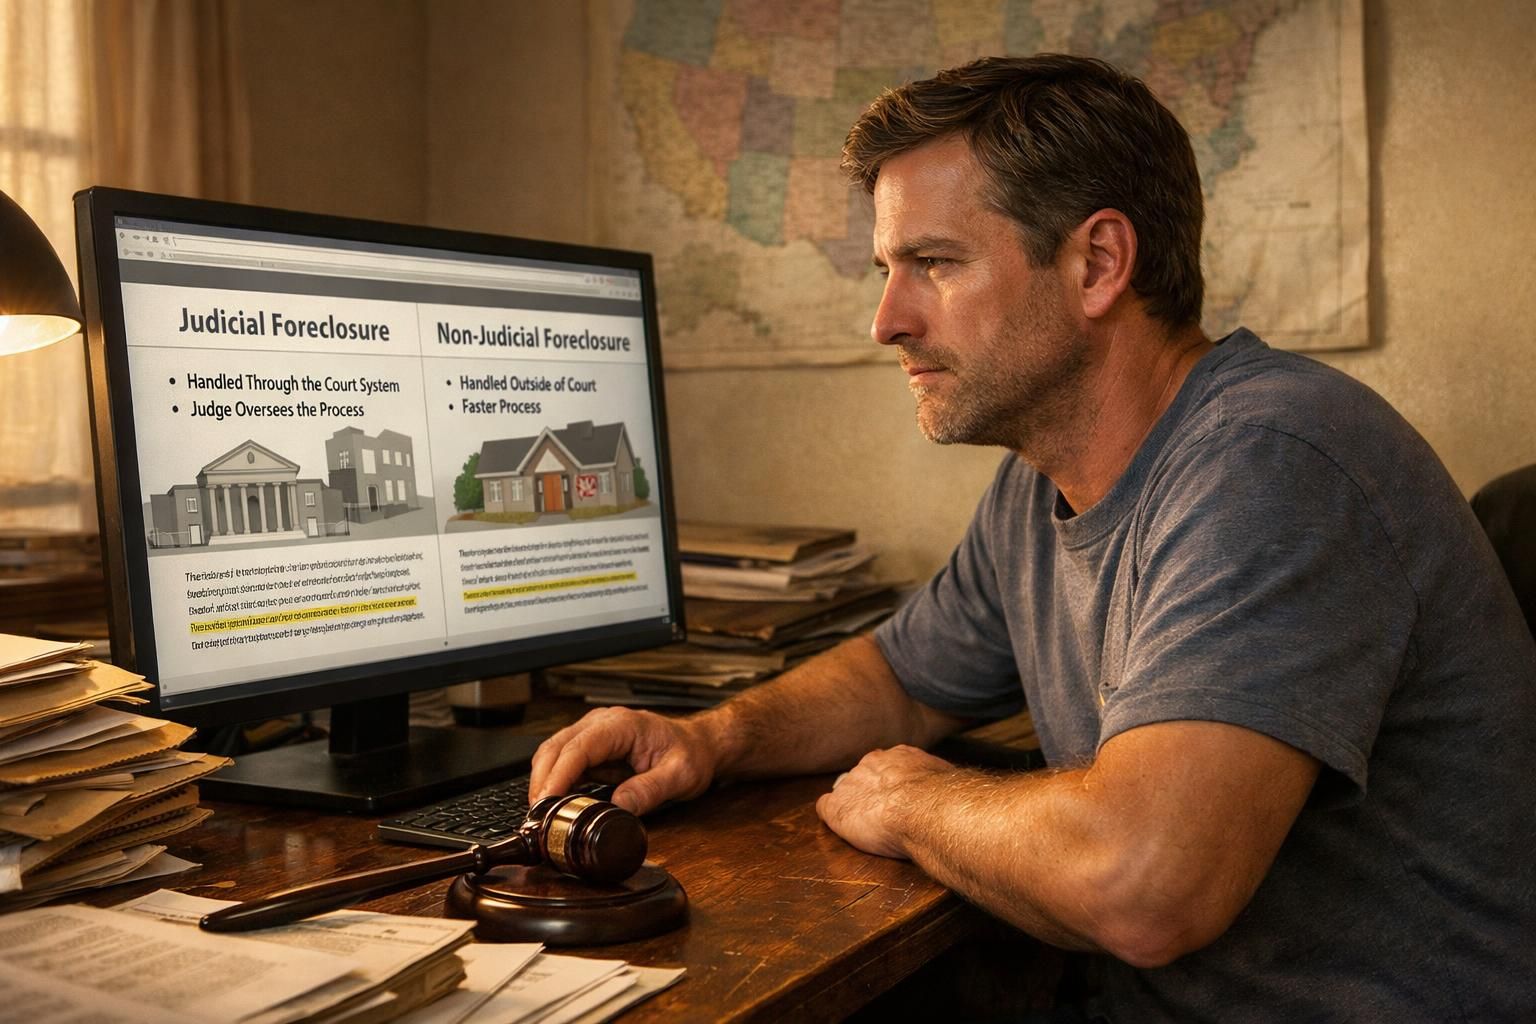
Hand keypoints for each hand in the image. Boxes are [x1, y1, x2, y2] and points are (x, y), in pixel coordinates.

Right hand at [529, 706, 718, 814]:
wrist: (697, 746)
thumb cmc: (690, 754)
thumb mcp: (679, 776)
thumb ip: (650, 790)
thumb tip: (618, 805)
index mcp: (622, 725)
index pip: (579, 747)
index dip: (558, 775)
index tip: (546, 800)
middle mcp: (602, 723)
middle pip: (556, 748)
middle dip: (542, 781)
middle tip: (538, 817)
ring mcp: (593, 733)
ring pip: (553, 753)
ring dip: (543, 782)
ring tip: (542, 815)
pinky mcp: (591, 748)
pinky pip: (563, 762)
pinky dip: (553, 782)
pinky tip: (554, 804)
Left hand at [815, 745, 952, 859]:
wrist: (924, 808)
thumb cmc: (941, 798)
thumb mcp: (946, 780)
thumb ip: (936, 781)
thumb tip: (949, 791)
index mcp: (897, 756)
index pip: (886, 766)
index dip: (889, 784)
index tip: (896, 798)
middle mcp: (870, 764)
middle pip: (863, 777)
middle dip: (869, 794)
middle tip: (882, 814)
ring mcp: (850, 784)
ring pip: (845, 792)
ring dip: (853, 806)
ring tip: (865, 825)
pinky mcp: (837, 808)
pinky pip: (826, 808)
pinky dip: (832, 817)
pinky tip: (842, 827)